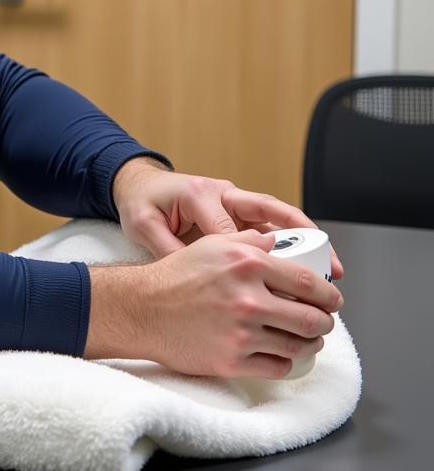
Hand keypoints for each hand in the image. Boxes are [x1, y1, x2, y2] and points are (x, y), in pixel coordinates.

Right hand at [84, 230, 342, 378]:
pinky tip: (281, 354)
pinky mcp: (231, 361)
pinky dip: (285, 362)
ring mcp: (240, 334)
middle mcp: (248, 299)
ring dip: (310, 344)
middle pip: (312, 319)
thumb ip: (250, 241)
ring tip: (308, 340)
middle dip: (325, 322)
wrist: (142, 309)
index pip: (308, 283)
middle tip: (322, 321)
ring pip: (298, 346)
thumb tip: (279, 243)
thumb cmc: (174, 276)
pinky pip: (277, 367)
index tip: (332, 299)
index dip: (329, 294)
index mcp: (248, 265)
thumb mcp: (211, 245)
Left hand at [112, 158, 343, 278]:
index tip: (262, 285)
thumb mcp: (143, 224)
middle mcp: (224, 194)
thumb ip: (166, 247)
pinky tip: (308, 268)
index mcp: (199, 194)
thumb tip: (190, 275)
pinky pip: (270, 228)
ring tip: (331, 267)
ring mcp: (234, 202)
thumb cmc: (142, 203)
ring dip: (306, 241)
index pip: (228, 227)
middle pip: (270, 212)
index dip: (245, 256)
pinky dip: (291, 246)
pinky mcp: (238, 213)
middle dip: (301, 237)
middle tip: (327, 265)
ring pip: (278, 219)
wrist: (139, 185)